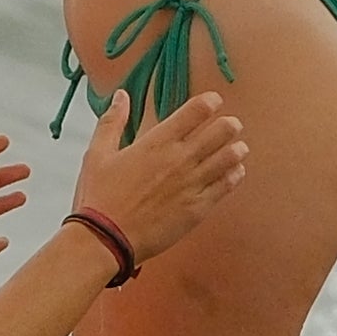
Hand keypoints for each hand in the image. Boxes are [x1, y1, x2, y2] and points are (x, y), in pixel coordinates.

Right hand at [70, 87, 245, 264]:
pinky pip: (225, 186)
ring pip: (228, 158)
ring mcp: (192, 184)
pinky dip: (234, 176)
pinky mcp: (198, 208)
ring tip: (239, 147)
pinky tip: (237, 171)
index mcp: (157, 142)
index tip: (214, 102)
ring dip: (236, 149)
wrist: (107, 239)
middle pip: (220, 132)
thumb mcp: (97, 154)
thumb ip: (112, 122)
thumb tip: (121, 96)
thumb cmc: (100, 197)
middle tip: (231, 125)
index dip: (210, 102)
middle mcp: (179, 159)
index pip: (195, 111)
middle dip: (229, 125)